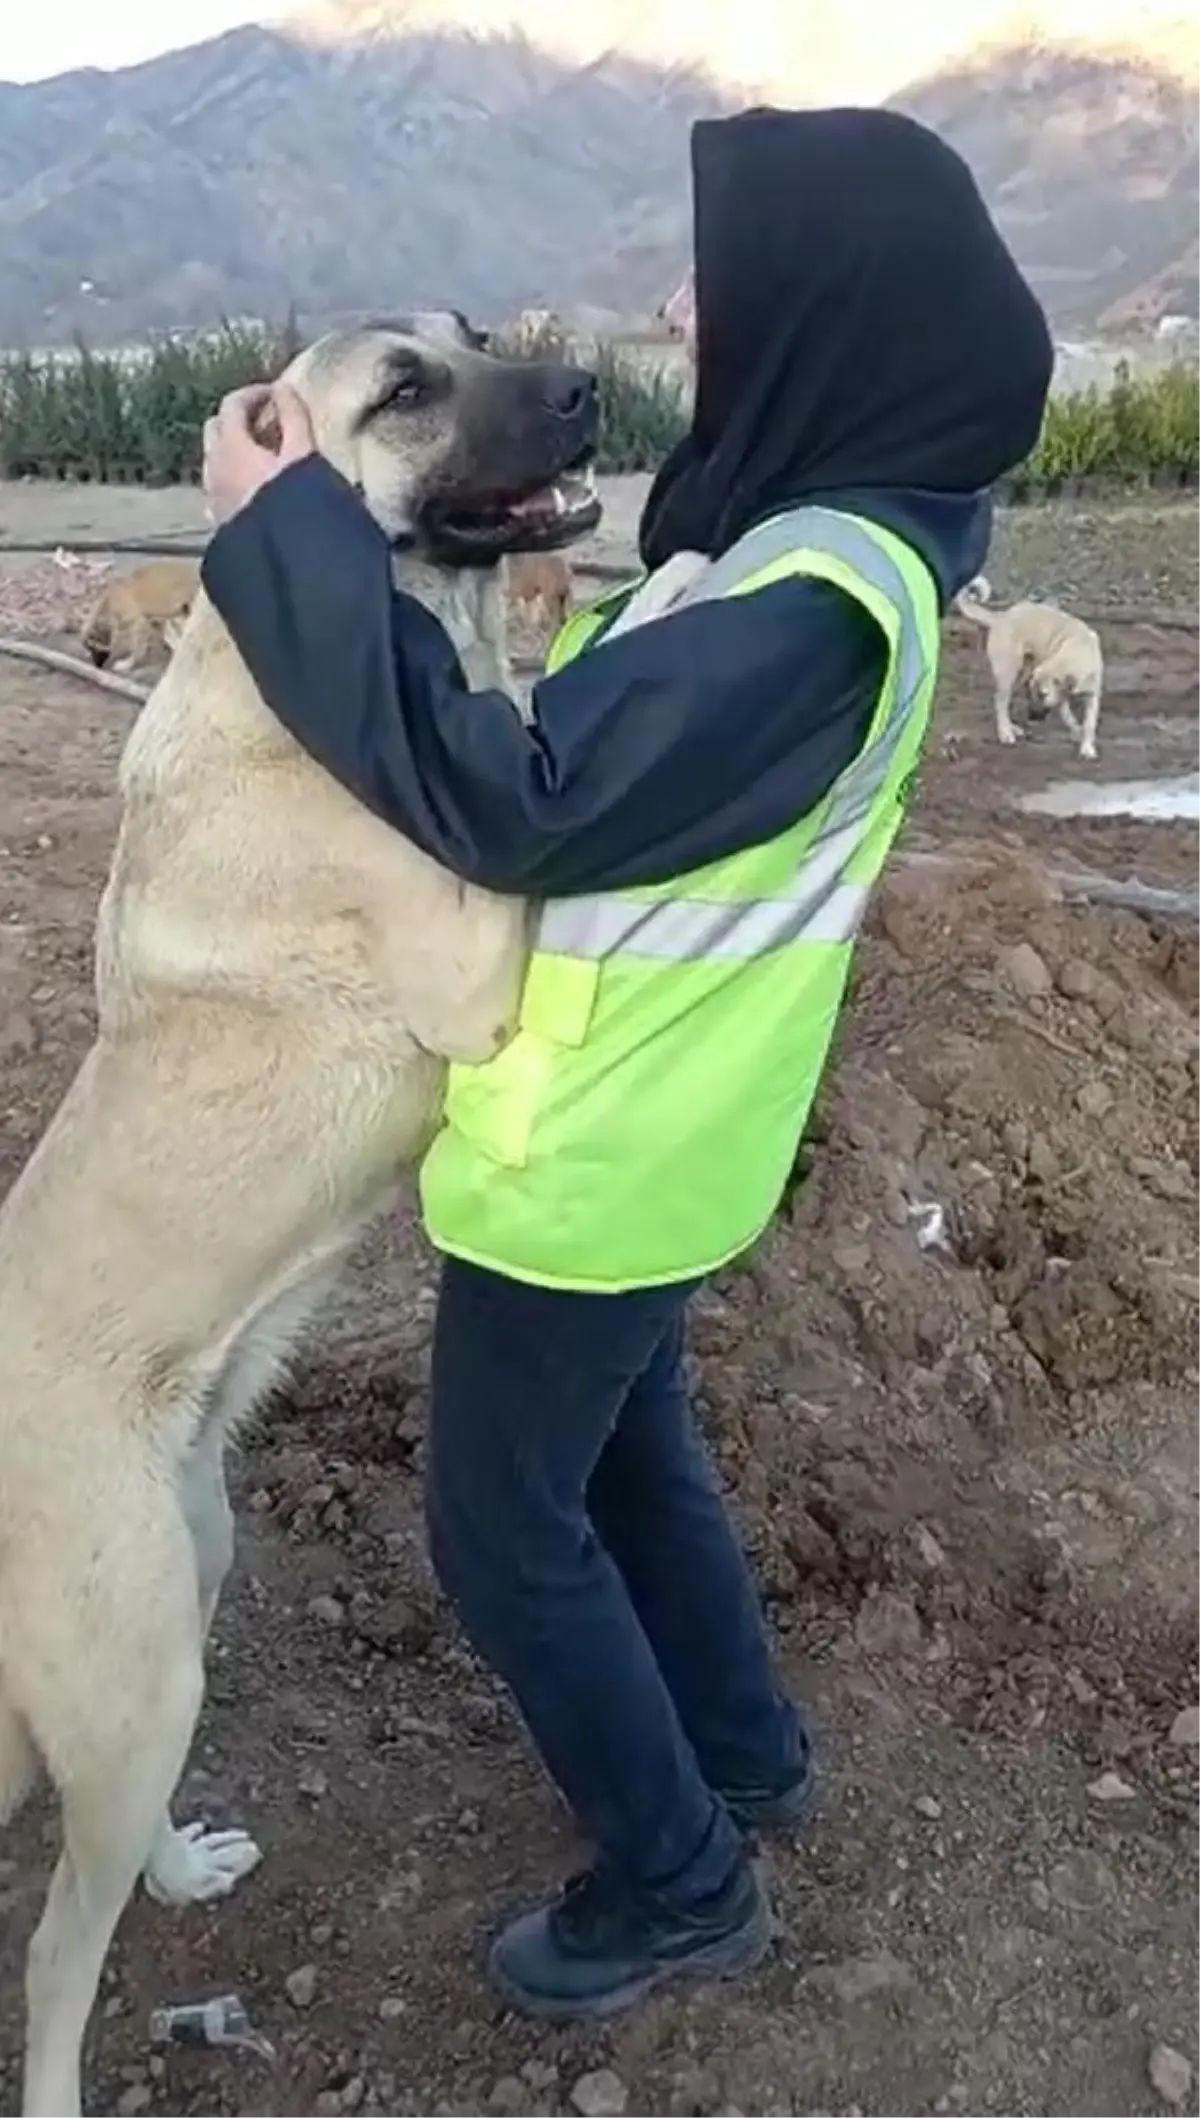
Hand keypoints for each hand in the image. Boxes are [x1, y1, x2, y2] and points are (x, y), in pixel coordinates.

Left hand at [202, 381, 314, 524]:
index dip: (255, 393)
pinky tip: (254, 487)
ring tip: (265, 456)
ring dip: (235, 448)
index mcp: (231, 446)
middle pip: (216, 427)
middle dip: (239, 418)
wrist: (283, 563)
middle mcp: (214, 468)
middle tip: (270, 422)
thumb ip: (293, 416)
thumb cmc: (295, 504)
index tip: (278, 395)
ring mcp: (212, 496)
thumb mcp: (302, 454)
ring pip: (215, 459)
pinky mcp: (219, 521)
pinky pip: (219, 487)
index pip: (233, 404)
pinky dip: (233, 476)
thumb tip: (283, 388)